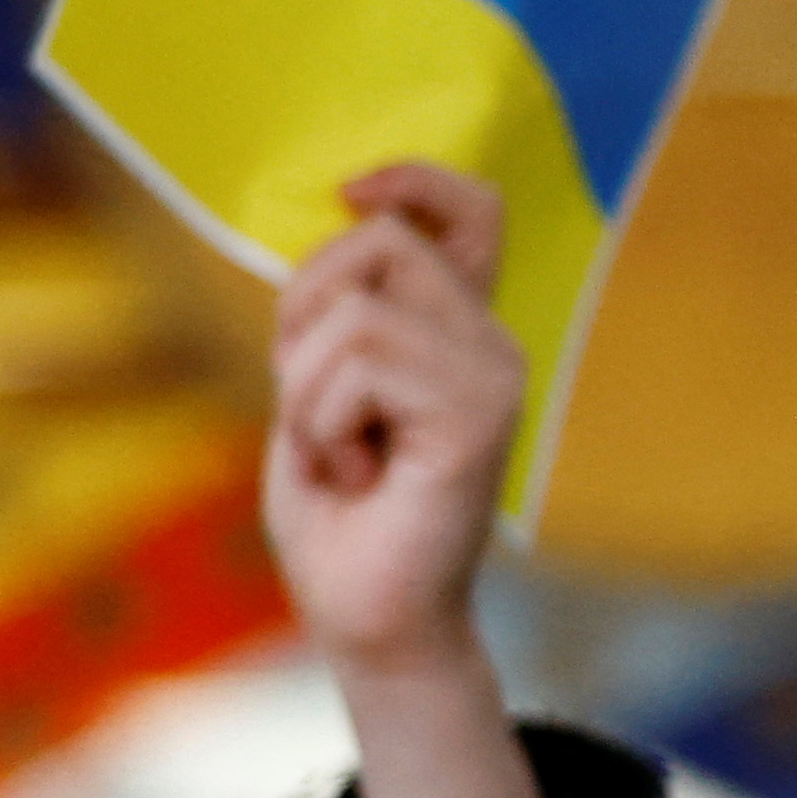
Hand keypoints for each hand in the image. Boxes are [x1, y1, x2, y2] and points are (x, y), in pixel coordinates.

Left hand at [264, 163, 523, 678]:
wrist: (370, 619)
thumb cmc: (341, 515)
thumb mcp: (318, 387)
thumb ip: (337, 313)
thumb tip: (343, 226)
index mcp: (459, 332)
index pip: (473, 212)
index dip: (415, 179)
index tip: (353, 193)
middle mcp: (492, 345)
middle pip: (380, 239)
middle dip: (303, 311)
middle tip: (314, 403)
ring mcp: (493, 379)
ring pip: (353, 310)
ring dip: (305, 390)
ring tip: (340, 451)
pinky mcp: (477, 419)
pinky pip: (357, 365)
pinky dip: (323, 424)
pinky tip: (357, 475)